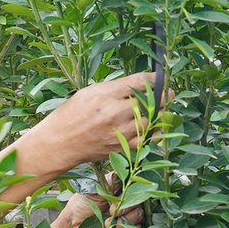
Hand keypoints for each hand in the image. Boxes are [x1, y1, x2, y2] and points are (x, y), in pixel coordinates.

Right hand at [17, 72, 155, 177]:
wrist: (61, 141)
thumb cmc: (73, 113)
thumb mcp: (90, 92)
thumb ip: (115, 89)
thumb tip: (137, 85)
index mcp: (107, 94)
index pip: (139, 82)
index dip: (154, 80)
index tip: (160, 79)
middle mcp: (116, 113)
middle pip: (150, 102)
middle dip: (162, 97)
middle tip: (167, 94)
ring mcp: (121, 132)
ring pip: (152, 121)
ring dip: (159, 115)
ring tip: (161, 109)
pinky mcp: (123, 148)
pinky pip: (147, 140)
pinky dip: (154, 133)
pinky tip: (155, 127)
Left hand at [48, 189, 145, 227]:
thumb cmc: (79, 206)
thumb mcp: (92, 189)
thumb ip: (108, 181)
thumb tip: (122, 172)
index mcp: (116, 187)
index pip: (132, 184)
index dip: (127, 190)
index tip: (116, 197)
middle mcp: (123, 199)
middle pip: (138, 199)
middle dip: (125, 207)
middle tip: (111, 211)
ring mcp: (126, 214)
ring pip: (139, 213)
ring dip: (125, 219)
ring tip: (109, 223)